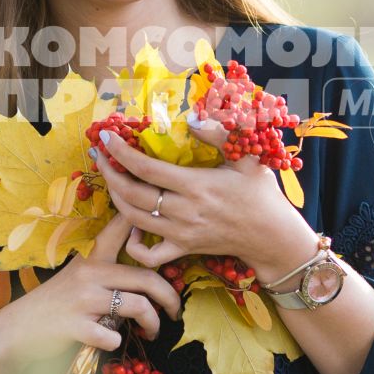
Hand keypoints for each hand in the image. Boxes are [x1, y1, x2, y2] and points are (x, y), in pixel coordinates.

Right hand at [0, 211, 181, 368]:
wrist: (20, 328)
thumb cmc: (57, 301)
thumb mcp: (80, 274)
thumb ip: (108, 268)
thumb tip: (149, 270)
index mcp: (93, 257)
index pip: (122, 228)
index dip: (145, 221)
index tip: (166, 225)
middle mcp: (90, 273)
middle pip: (147, 277)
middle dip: (170, 297)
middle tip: (176, 311)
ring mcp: (83, 300)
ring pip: (138, 306)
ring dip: (153, 323)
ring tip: (153, 331)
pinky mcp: (77, 327)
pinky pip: (113, 336)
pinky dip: (116, 341)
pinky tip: (112, 340)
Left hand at [90, 116, 316, 276]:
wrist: (272, 236)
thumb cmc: (261, 194)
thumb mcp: (248, 157)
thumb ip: (220, 134)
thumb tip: (192, 118)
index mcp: (197, 185)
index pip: (147, 168)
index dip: (121, 152)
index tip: (106, 136)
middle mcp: (184, 211)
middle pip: (132, 194)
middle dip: (110, 173)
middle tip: (100, 156)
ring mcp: (181, 234)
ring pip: (134, 219)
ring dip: (116, 198)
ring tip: (112, 179)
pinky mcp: (184, 249)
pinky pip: (150, 255)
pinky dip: (133, 243)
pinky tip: (132, 226)